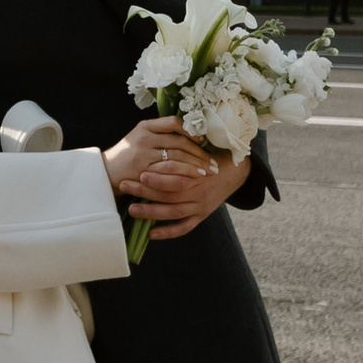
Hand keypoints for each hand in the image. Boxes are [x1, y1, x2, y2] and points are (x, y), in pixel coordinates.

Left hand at [104, 116, 254, 241]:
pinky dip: (168, 232)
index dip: (159, 175)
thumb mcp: (203, 145)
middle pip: (170, 194)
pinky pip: (184, 227)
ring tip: (132, 209)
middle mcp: (200, 190)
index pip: (177, 175)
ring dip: (151, 212)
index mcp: (199, 171)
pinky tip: (151, 234)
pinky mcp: (201, 216)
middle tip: (124, 185)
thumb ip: (185, 141)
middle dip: (145, 191)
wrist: (237, 171)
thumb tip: (165, 128)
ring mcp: (200, 206)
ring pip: (174, 212)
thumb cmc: (214, 154)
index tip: (139, 172)